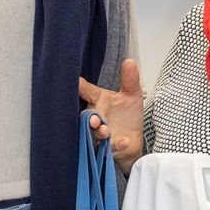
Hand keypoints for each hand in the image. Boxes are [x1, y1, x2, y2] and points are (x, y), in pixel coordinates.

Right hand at [78, 58, 144, 174]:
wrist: (133, 140)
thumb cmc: (128, 116)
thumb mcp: (132, 95)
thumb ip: (130, 80)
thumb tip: (129, 61)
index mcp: (99, 101)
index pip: (87, 91)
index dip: (80, 87)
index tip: (75, 82)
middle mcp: (95, 117)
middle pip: (87, 116)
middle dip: (89, 118)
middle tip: (93, 119)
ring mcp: (100, 134)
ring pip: (94, 134)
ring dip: (100, 132)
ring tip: (105, 131)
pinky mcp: (108, 148)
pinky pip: (110, 148)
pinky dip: (117, 145)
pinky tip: (124, 142)